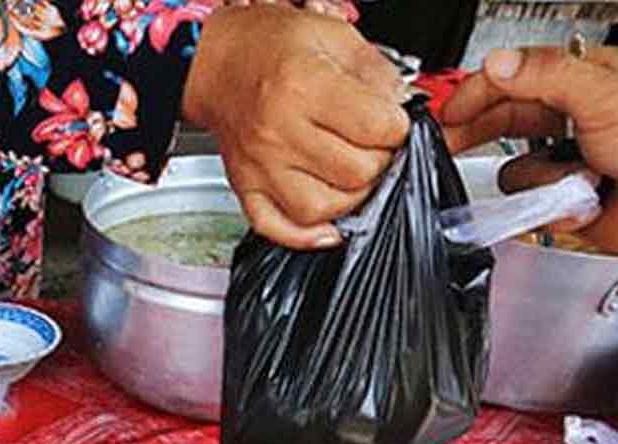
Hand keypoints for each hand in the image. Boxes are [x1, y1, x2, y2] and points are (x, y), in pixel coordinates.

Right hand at [184, 5, 409, 247]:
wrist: (216, 63)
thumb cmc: (268, 47)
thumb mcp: (331, 35)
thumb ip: (375, 71)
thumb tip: (401, 107)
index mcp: (303, 86)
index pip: (377, 128)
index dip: (398, 127)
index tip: (392, 121)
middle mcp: (279, 131)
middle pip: (357, 173)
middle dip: (379, 161)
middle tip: (374, 146)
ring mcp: (261, 165)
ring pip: (324, 209)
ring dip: (352, 198)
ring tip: (352, 174)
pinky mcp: (246, 186)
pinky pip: (279, 227)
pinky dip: (308, 234)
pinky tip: (327, 221)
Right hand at [440, 45, 617, 254]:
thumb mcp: (609, 94)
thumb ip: (547, 76)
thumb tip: (499, 64)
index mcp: (588, 79)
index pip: (517, 75)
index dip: (480, 90)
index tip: (452, 108)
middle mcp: (577, 117)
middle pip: (506, 120)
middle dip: (477, 132)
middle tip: (448, 141)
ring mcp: (572, 161)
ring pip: (516, 171)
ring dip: (540, 179)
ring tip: (571, 178)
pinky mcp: (572, 201)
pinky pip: (534, 206)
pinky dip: (555, 208)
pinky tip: (584, 201)